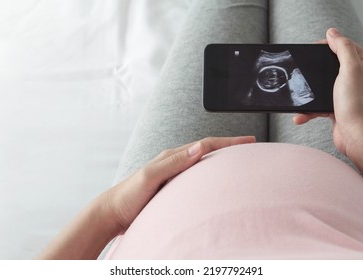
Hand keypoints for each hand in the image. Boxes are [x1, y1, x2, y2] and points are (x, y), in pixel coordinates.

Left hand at [104, 136, 255, 231]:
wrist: (112, 213)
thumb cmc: (128, 196)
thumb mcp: (150, 176)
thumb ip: (173, 162)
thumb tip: (199, 147)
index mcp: (171, 156)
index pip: (205, 144)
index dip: (229, 142)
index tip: (249, 141)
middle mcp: (174, 163)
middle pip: (207, 150)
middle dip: (230, 147)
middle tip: (251, 147)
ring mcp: (174, 175)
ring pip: (203, 163)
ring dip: (221, 159)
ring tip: (239, 161)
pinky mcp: (172, 188)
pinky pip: (197, 177)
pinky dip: (211, 174)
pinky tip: (217, 182)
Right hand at [293, 28, 362, 161]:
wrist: (357, 138)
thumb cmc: (358, 106)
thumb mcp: (351, 70)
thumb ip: (342, 48)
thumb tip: (332, 33)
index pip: (346, 46)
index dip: (329, 45)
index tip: (312, 48)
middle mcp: (360, 77)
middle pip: (332, 64)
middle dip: (316, 69)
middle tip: (303, 67)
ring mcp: (348, 93)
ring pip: (323, 84)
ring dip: (310, 92)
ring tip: (299, 94)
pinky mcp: (338, 107)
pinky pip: (319, 103)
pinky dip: (309, 109)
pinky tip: (300, 115)